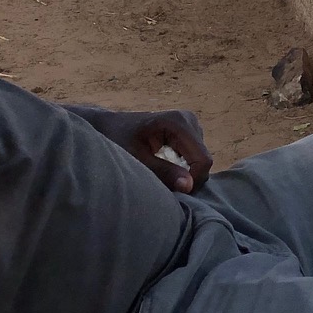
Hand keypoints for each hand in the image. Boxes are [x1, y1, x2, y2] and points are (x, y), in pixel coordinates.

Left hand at [76, 108, 211, 192]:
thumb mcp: (137, 158)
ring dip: (186, 173)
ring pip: (200, 160)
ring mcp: (190, 124)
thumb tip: (189, 186)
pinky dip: (183, 167)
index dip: (193, 180)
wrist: (109, 126)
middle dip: (188, 178)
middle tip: (165, 186)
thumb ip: (163, 172)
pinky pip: (195, 157)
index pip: (203, 159)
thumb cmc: (117, 140)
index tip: (174, 192)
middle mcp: (189, 120)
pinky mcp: (189, 131)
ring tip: (161, 174)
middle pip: (203, 160)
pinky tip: (165, 167)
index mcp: (178, 122)